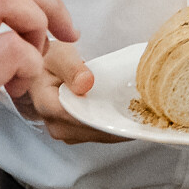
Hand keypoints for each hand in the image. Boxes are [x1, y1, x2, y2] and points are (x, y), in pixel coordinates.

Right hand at [11, 40, 128, 143]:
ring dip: (119, 126)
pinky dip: (115, 126)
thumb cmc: (51, 60)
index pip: (78, 117)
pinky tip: (130, 116)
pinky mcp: (77, 134)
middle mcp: (56, 125)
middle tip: (143, 110)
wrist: (46, 69)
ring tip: (139, 112)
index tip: (127, 110)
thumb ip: (71, 67)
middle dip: (116, 122)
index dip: (104, 116)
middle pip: (92, 130)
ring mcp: (67, 132)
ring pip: (99, 135)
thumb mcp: (60, 54)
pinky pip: (100, 135)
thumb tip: (85, 83)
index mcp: (47, 105)